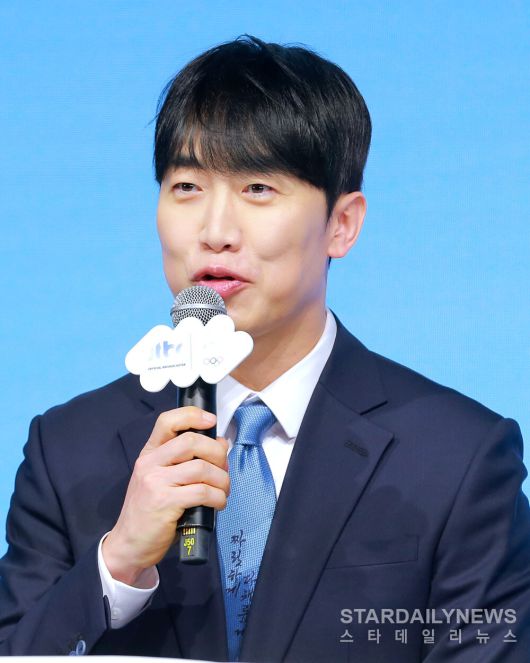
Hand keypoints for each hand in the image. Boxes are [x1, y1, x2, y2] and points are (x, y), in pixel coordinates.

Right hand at [102, 406, 228, 584]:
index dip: (192, 416)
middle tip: (223, 469)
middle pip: (192, 441)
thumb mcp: (163, 479)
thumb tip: (220, 443)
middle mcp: (150, 464)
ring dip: (222, 480)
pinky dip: (218, 497)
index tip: (211, 421)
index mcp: (149, 454)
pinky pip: (202, 492)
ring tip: (223, 490)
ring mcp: (155, 482)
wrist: (129, 545)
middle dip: (217, 453)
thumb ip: (187, 460)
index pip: (167, 421)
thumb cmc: (150, 512)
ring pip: (202, 468)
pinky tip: (218, 503)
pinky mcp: (164, 503)